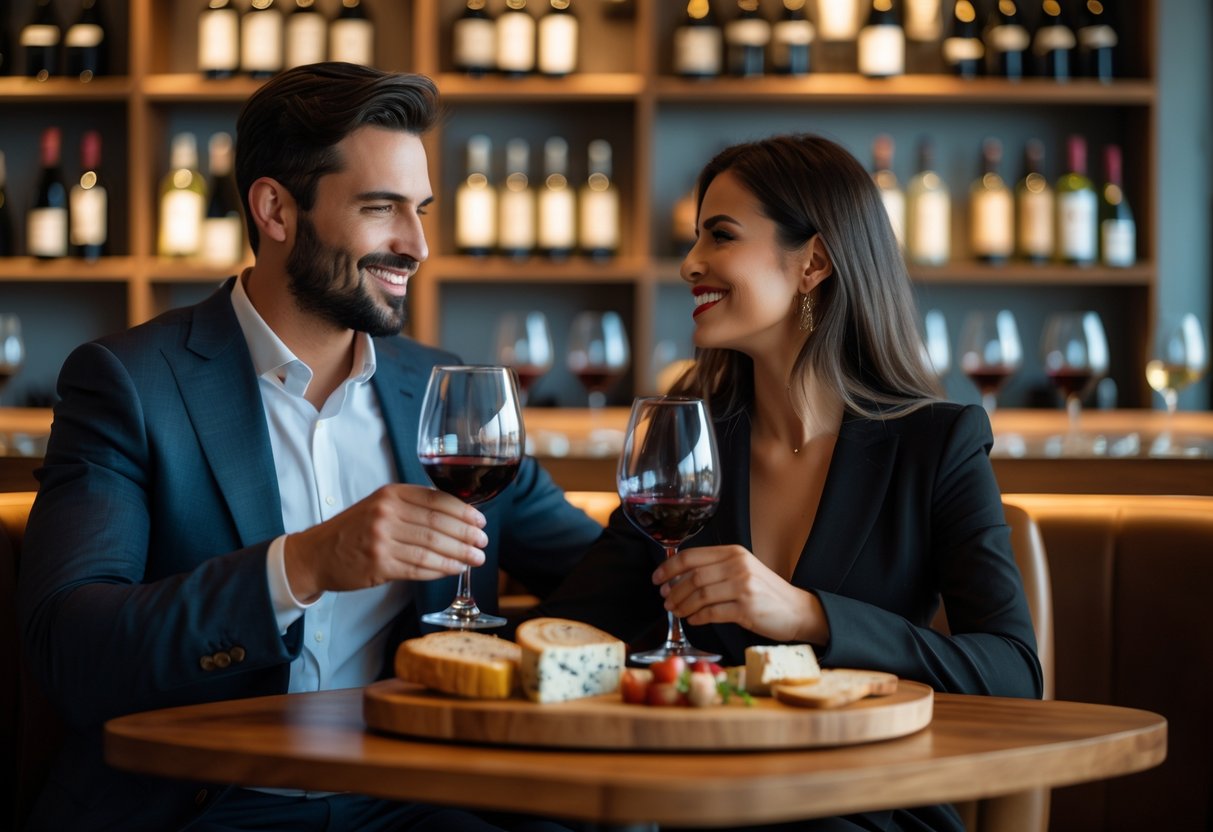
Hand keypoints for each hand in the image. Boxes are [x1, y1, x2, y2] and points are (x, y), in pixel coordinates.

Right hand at [283, 484, 487, 600]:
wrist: (316, 554)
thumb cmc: (354, 530)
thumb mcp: (380, 506)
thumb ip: (412, 507)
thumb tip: (457, 516)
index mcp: (390, 494)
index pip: (436, 500)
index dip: (463, 511)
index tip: (480, 521)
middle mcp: (386, 513)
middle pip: (438, 524)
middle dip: (466, 535)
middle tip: (484, 543)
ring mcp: (381, 539)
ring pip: (431, 547)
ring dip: (459, 554)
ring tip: (476, 559)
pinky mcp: (379, 565)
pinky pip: (419, 567)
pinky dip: (441, 569)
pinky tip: (455, 569)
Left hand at [653, 545, 828, 644]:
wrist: (796, 610)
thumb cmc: (765, 592)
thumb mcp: (742, 571)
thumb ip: (715, 569)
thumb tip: (677, 578)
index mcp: (734, 553)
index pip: (692, 556)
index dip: (669, 567)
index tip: (657, 579)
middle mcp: (738, 566)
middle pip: (693, 577)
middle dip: (674, 591)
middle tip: (666, 600)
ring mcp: (743, 587)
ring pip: (700, 596)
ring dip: (683, 606)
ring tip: (677, 612)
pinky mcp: (747, 609)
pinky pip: (712, 613)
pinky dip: (698, 618)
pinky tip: (693, 620)